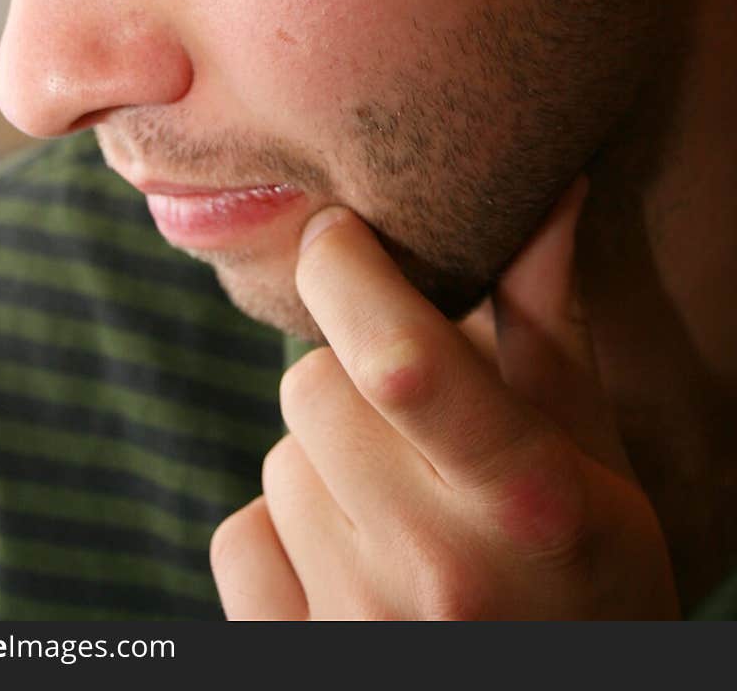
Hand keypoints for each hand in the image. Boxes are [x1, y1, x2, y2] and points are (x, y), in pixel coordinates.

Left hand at [209, 178, 681, 619]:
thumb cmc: (588, 578)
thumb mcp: (592, 457)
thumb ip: (550, 322)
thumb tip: (549, 188)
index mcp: (526, 501)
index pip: (400, 359)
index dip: (345, 270)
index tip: (336, 231)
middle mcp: (437, 573)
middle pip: (313, 389)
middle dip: (350, 372)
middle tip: (408, 416)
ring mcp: (357, 630)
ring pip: (280, 460)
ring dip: (324, 459)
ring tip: (399, 505)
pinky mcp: (291, 664)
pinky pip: (240, 537)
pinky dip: (280, 530)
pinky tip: (350, 555)